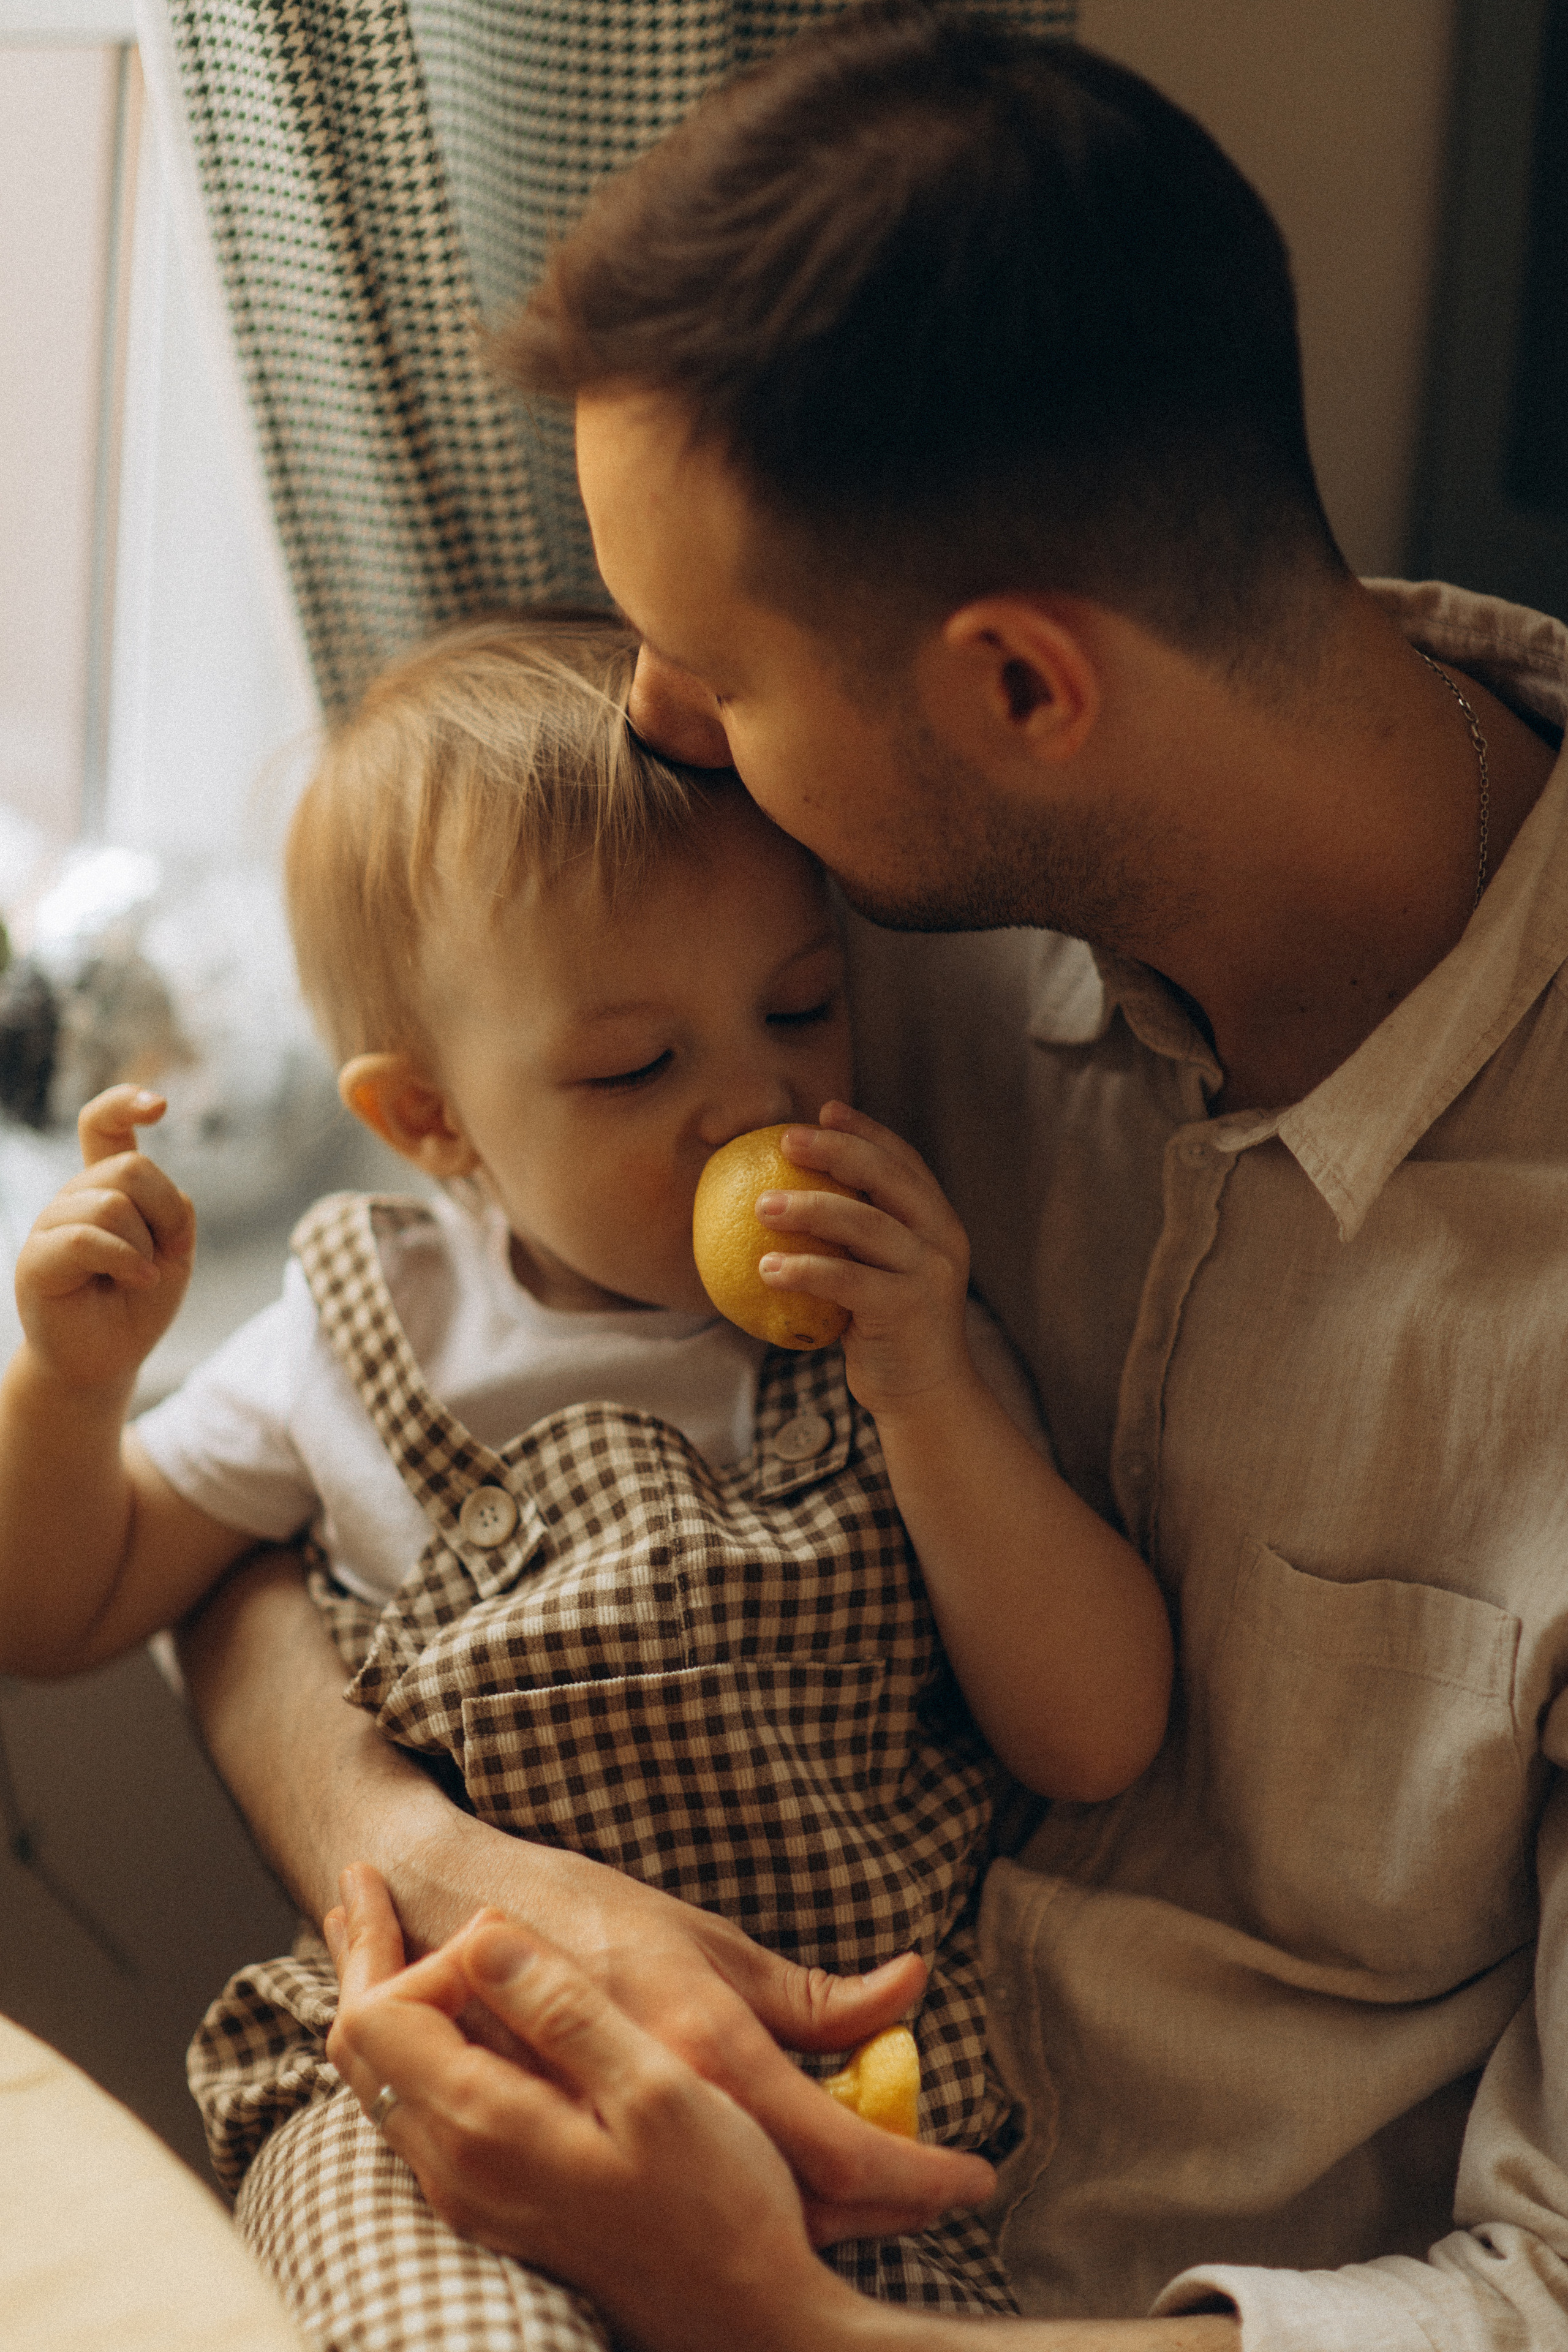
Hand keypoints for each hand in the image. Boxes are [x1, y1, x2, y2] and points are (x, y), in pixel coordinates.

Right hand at [14, 1084, 193, 1390]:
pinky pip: (86, 1237)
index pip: (102, 1125)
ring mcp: (51, 1224)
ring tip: (139, 1277)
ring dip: (144, 1246)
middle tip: (167, 1252)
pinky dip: (125, 1260)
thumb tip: (161, 1193)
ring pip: (112, 1202)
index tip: (159, 1106)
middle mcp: (73, 1197)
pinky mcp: (36, 1259)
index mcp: (104, 1186)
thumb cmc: (136, 1304)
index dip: (125, 1104)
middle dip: (165, 1211)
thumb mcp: (174, 1252)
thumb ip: (173, 1212)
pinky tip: (137, 1280)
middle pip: (131, 1167)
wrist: (105, 1360)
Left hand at [325, 1868, 862, 2351]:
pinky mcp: (492, 2200)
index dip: (430, 1955)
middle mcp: (455, 2167)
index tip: (508, 1935)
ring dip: (378, 1994)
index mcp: (486, 2128)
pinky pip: (414, 2105)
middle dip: (362, 1956)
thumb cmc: (722, 2201)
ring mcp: (468, 2191)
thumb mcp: (656, 2089)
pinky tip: (433, 2011)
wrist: (743, 2317)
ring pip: (381, 2077)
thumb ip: (564, 2012)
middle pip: (361, 2045)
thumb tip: (484, 1936)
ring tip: (368, 1928)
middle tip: (362, 1883)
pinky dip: (408, 2038)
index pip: (386, 2013)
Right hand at [333, 1847, 994, 2247]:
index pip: (840, 2146)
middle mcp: (670, 2108)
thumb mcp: (710, 1939)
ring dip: (825, 2217)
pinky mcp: (580, 2166)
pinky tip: (779, 2190)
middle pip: (803, 2204)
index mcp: (709, 2045)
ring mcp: (623, 2144)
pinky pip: (685, 2208)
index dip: (917, 2175)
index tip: (973, 2179)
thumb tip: (910, 1985)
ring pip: (747, 2219)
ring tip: (883, 2201)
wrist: (459, 1914)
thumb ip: (809, 1990)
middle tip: (940, 2197)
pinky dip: (748, 2207)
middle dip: (886, 2211)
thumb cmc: (588, 1909)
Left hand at [756, 1103, 972, 1412]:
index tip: (824, 1110)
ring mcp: (928, 1274)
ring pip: (866, 1225)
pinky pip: (847, 1281)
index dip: (866, 1131)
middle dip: (836, 1151)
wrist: (924, 1395)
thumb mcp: (880, 1272)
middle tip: (784, 1141)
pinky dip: (805, 1270)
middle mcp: (941, 1239)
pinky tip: (766, 1267)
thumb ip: (857, 1237)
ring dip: (809, 1209)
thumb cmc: (888, 1329)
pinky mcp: (907, 1310)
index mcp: (938, 1221)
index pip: (904, 1161)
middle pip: (888, 1179)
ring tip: (761, 1206)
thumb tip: (789, 1194)